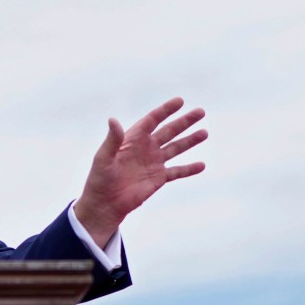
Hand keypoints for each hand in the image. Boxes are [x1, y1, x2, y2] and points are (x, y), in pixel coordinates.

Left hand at [71, 98, 206, 246]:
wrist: (105, 203)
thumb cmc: (100, 179)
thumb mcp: (103, 158)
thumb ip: (112, 140)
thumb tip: (113, 119)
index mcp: (133, 139)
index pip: (152, 120)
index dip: (166, 110)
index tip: (180, 101)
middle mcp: (146, 147)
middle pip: (169, 131)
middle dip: (185, 121)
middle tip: (201, 111)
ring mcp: (154, 162)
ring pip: (176, 148)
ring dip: (190, 141)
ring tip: (204, 133)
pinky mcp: (159, 178)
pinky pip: (177, 172)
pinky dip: (189, 169)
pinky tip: (201, 165)